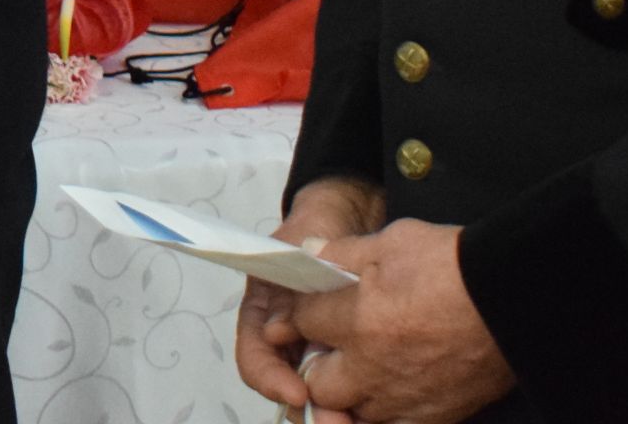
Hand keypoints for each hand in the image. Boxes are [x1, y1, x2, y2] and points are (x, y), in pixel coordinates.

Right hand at [237, 176, 384, 422]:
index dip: (270, 378)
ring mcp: (313, 347)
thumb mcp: (301, 241)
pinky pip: (344, 385)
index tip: (298, 393)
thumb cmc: (320, 228)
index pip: (254, 354)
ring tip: (353, 422)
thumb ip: (290, 267)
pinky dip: (354, 400)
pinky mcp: (343, 354)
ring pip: (314, 391)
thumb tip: (283, 319)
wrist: (351, 224)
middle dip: (305, 406)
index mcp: (262, 311)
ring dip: (331, 409)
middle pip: (282, 384)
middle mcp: (283, 336)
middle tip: (334, 421)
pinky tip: (372, 409)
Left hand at [290, 217, 515, 423]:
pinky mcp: (435, 417)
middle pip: (316, 381)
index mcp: (357, 321)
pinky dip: (384, 413)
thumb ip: (342, 252)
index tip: (307, 309)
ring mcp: (403, 398)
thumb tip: (308, 254)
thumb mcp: (394, 240)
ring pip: (350, 411)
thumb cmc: (456, 265)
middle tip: (333, 345)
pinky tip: (390, 393)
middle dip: (317, 362)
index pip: (300, 324)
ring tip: (362, 370)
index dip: (300, 313)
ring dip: (348, 393)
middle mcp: (372, 368)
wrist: (514, 298)